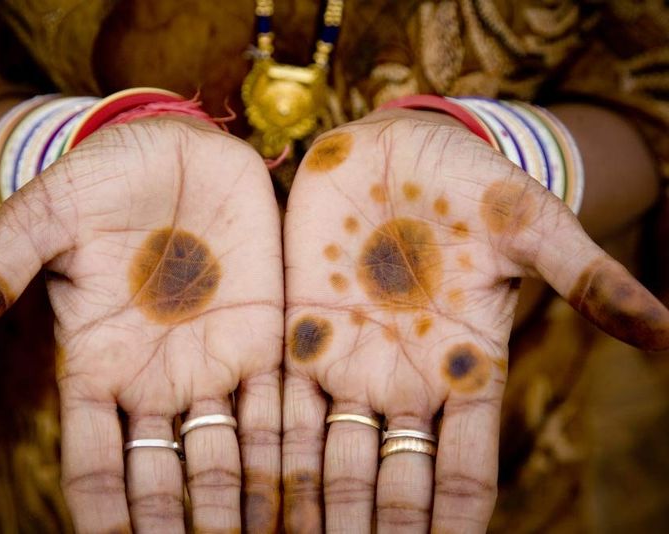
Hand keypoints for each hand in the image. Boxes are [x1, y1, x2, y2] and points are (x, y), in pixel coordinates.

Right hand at [0, 117, 283, 532]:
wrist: (171, 147)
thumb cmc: (99, 181)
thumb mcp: (42, 222)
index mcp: (97, 367)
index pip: (97, 466)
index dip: (105, 518)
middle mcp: (159, 380)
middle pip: (170, 479)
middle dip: (186, 528)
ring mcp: (216, 360)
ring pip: (233, 455)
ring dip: (249, 506)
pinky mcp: (267, 332)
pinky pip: (286, 403)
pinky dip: (298, 448)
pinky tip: (313, 486)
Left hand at [281, 109, 668, 532]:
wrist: (399, 145)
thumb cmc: (471, 183)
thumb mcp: (532, 226)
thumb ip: (589, 279)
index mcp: (466, 367)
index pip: (464, 472)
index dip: (454, 523)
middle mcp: (403, 376)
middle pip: (390, 479)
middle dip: (374, 529)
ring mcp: (348, 355)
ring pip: (329, 452)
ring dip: (313, 504)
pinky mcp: (298, 325)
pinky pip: (278, 398)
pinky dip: (265, 444)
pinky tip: (250, 485)